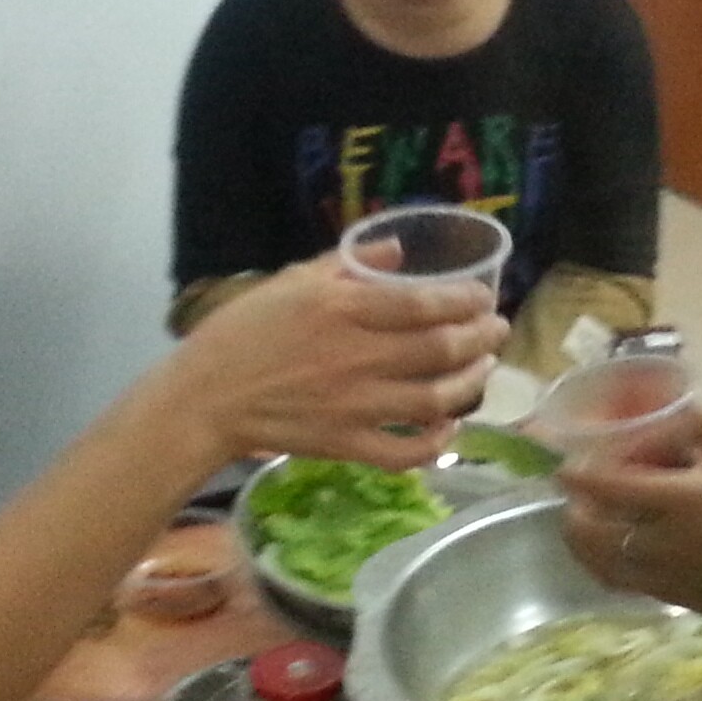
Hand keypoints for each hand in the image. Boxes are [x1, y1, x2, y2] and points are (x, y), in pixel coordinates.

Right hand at [163, 254, 505, 467]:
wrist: (205, 398)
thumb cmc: (244, 331)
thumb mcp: (292, 281)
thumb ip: (349, 264)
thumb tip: (399, 249)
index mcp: (343, 310)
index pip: (425, 303)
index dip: (465, 300)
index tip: (483, 296)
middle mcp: (357, 357)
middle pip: (441, 349)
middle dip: (481, 338)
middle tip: (496, 330)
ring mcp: (355, 406)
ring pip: (435, 400)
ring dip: (471, 384)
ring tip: (483, 370)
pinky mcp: (346, 445)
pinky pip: (405, 451)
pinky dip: (436, 443)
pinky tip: (448, 428)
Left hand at [556, 409, 701, 623]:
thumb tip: (667, 417)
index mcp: (686, 501)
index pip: (610, 489)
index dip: (580, 479)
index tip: (564, 470)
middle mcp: (671, 546)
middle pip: (597, 536)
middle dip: (575, 516)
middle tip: (574, 500)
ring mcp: (678, 582)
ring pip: (609, 570)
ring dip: (588, 548)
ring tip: (585, 529)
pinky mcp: (691, 605)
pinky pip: (636, 588)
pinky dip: (616, 569)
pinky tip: (624, 555)